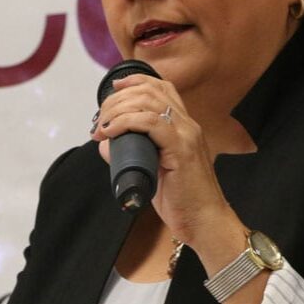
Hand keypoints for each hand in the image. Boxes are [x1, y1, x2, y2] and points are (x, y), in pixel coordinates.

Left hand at [91, 74, 230, 243]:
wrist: (204, 222)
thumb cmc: (181, 200)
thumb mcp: (153, 170)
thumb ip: (133, 153)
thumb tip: (105, 144)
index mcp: (184, 125)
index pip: (162, 87)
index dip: (135, 81)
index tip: (114, 89)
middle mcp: (188, 124)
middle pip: (149, 91)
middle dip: (117, 100)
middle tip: (99, 120)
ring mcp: (186, 134)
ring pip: (147, 102)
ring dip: (116, 110)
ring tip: (101, 128)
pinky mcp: (181, 149)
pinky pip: (150, 122)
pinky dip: (125, 122)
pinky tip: (111, 132)